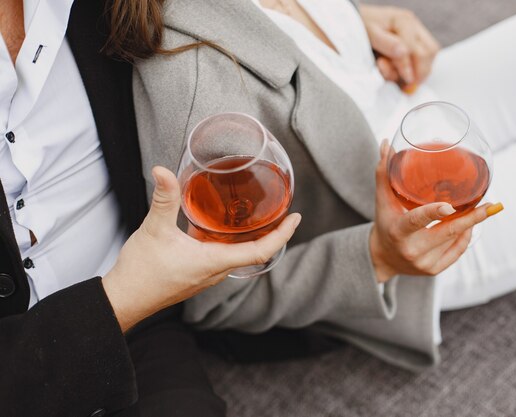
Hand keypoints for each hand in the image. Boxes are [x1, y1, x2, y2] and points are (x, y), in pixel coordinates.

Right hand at [102, 166, 300, 331]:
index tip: (295, 219)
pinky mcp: (197, 275)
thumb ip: (164, 198)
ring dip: (251, 238)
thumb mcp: (155, 229)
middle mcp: (216, 272)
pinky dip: (230, 243)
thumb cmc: (141, 271)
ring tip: (257, 216)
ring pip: (238, 255)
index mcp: (214, 261)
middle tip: (281, 212)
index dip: (282, 235)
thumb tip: (162, 171)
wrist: (123, 300)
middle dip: (271, 233)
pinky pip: (223, 257)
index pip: (261, 251)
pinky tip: (218, 228)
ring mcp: (207, 276)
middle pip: (255, 252)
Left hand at [360, 5, 439, 92]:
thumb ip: (387, 44)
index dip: (407, 67)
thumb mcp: (370, 34)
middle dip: (419, 72)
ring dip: (421, 71)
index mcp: (403, 21)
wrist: (360, 21)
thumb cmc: (363, 27)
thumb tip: (403, 53)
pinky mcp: (417, 41)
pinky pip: (428, 56)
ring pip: (431, 54)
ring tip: (406, 81)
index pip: (412, 48)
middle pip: (428, 51)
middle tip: (408, 86)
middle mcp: (414, 25)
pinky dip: (419, 68)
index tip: (404, 82)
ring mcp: (418, 32)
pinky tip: (406, 74)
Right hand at [370, 141, 500, 282]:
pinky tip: (470, 225)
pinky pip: (457, 251)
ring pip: (455, 240)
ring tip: (481, 209)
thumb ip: (384, 173)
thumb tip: (386, 144)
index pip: (416, 220)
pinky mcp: (434, 270)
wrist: (382, 259)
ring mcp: (424, 262)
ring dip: (469, 224)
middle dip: (472, 218)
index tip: (451, 206)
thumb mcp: (382, 201)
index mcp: (398, 231)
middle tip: (492, 205)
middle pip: (447, 232)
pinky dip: (465, 237)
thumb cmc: (384, 223)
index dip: (434, 213)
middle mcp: (412, 249)